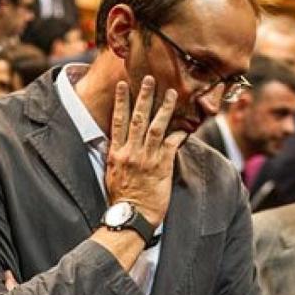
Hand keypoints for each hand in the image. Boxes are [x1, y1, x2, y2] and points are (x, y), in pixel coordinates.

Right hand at [104, 76, 185, 225]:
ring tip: (172, 94)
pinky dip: (179, 133)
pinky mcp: (162, 166)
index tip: (123, 85)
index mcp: (116, 152)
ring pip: (156, 127)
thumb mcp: (110, 174)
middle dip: (144, 97)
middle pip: (138, 118)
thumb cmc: (120, 197)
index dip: (121, 101)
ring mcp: (147, 158)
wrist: (131, 215)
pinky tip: (186, 125)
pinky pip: (172, 144)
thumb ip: (112, 156)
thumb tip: (108, 144)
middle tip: (150, 79)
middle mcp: (131, 152)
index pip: (118, 121)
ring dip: (165, 108)